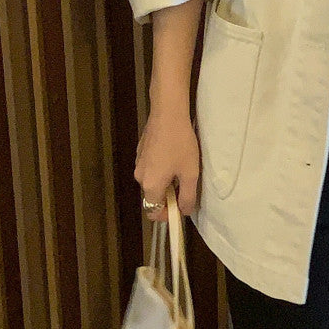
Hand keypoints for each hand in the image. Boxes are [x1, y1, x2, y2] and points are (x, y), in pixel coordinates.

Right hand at [135, 108, 200, 222]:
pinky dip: (161, 169)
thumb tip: (185, 211)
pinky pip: (150, 169)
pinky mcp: (140, 152)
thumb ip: (188, 196)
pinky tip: (174, 156)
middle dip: (169, 197)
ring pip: (152, 182)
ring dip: (166, 182)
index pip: (153, 212)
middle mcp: (140, 177)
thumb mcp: (190, 173)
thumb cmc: (181, 144)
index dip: (167, 215)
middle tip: (186, 185)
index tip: (181, 208)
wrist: (168, 113)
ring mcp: (138, 163)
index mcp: (150, 186)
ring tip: (182, 168)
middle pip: (153, 197)